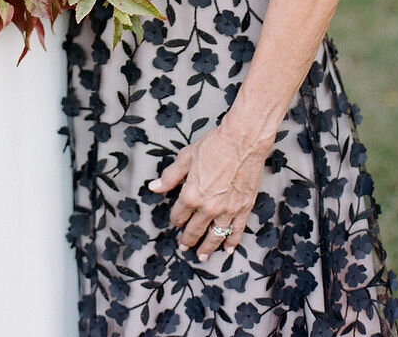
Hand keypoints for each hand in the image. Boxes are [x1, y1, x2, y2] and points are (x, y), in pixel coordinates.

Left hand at [148, 124, 266, 260]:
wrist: (242, 142)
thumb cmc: (214, 146)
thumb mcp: (186, 157)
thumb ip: (170, 176)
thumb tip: (154, 187)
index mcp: (191, 195)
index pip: (179, 215)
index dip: (175, 220)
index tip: (175, 222)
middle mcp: (208, 207)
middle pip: (195, 230)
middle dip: (188, 239)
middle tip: (184, 246)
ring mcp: (227, 210)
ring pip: (215, 236)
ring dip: (207, 248)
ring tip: (202, 256)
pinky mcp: (243, 209)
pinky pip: (236, 232)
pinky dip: (231, 242)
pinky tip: (227, 249)